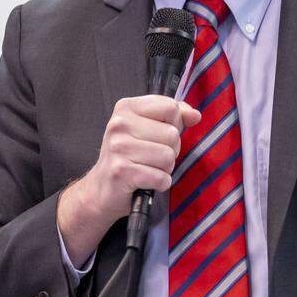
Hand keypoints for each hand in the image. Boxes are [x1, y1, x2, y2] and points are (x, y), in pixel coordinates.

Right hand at [57, 95, 199, 264]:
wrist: (102, 189)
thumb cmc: (129, 157)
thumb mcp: (149, 129)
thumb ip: (174, 118)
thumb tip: (195, 115)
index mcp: (126, 108)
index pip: (171, 107)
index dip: (174, 124)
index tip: (159, 135)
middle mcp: (119, 124)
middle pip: (172, 134)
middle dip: (170, 150)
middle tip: (151, 157)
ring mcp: (119, 147)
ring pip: (168, 156)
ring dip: (165, 168)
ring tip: (148, 168)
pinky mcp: (122, 171)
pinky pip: (161, 177)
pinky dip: (160, 183)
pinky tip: (146, 181)